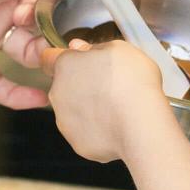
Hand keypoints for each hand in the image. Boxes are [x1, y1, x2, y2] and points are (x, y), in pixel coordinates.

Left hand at [42, 39, 171, 162]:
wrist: (142, 123)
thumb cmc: (132, 82)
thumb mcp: (119, 49)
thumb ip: (93, 47)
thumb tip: (79, 48)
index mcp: (65, 65)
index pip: (48, 57)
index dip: (64, 58)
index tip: (78, 62)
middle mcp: (58, 92)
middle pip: (62, 85)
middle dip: (79, 84)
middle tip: (106, 86)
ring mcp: (65, 120)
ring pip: (72, 110)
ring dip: (87, 108)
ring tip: (115, 107)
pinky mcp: (77, 142)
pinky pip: (84, 133)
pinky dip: (96, 130)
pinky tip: (116, 125)